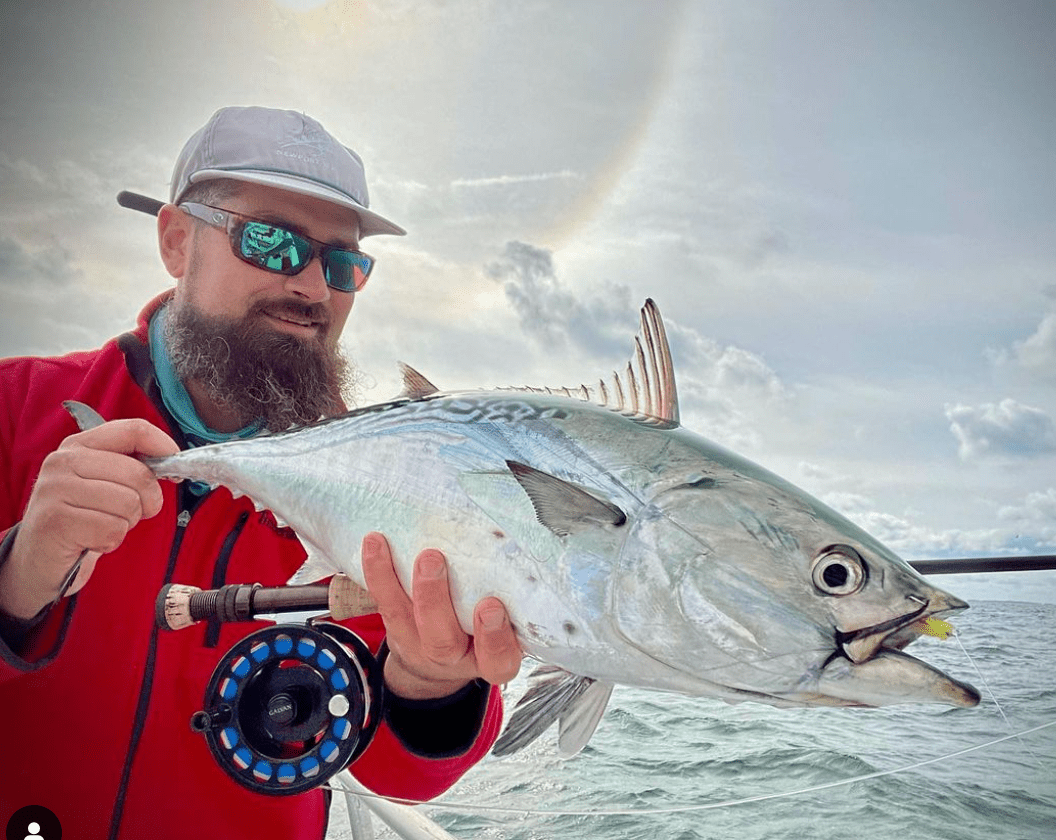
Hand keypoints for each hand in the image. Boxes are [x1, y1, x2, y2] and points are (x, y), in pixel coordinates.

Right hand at [0, 418, 178, 618]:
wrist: (41, 557)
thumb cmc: (83, 517)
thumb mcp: (104, 483)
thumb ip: (132, 466)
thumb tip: (173, 460)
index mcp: (79, 445)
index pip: (133, 430)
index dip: (163, 445)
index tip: (174, 464)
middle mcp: (63, 462)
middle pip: (138, 473)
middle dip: (148, 501)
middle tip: (132, 513)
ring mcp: (56, 490)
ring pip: (128, 504)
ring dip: (126, 523)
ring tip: (104, 525)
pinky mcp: (56, 521)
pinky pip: (112, 530)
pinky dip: (111, 541)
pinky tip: (92, 540)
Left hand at [361, 532, 523, 699]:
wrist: (437, 664)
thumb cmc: (483, 634)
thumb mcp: (510, 630)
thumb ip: (517, 603)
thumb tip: (523, 548)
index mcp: (490, 659)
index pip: (497, 659)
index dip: (494, 636)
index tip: (491, 606)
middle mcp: (453, 657)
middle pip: (442, 640)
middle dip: (435, 600)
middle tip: (434, 561)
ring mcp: (419, 644)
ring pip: (406, 618)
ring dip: (399, 580)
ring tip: (402, 547)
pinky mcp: (396, 627)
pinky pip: (384, 601)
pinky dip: (378, 571)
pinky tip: (375, 542)